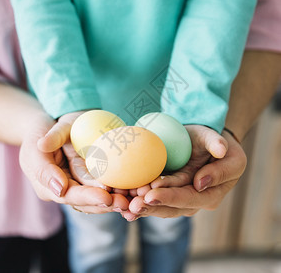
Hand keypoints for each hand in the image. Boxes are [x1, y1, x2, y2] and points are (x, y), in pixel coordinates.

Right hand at [36, 111, 129, 212]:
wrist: (48, 124)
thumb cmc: (40, 131)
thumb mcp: (36, 141)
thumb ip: (44, 165)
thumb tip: (59, 188)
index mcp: (48, 185)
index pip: (69, 195)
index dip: (87, 197)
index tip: (106, 197)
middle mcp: (64, 188)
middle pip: (86, 200)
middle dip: (105, 203)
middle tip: (124, 204)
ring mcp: (77, 181)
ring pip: (96, 194)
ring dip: (114, 198)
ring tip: (132, 199)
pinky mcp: (89, 174)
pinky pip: (103, 182)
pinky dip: (116, 187)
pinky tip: (132, 189)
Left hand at [121, 126, 245, 219]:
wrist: (206, 143)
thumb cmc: (216, 143)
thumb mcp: (224, 144)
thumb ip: (218, 148)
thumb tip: (211, 164)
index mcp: (213, 192)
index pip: (191, 197)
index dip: (171, 197)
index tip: (152, 193)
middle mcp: (196, 199)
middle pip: (173, 207)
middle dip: (152, 206)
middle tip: (133, 204)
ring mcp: (181, 196)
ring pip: (162, 206)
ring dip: (144, 207)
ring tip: (126, 205)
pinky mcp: (169, 191)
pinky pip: (155, 198)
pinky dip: (141, 201)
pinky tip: (125, 204)